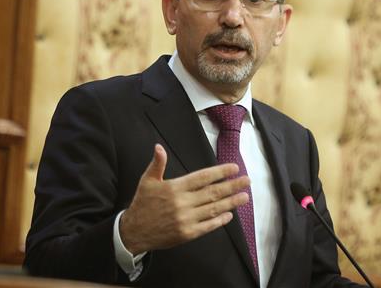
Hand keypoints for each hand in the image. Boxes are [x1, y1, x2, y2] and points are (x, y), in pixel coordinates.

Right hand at [119, 144, 249, 254]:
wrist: (133, 232)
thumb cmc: (142, 204)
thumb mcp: (147, 181)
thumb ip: (157, 164)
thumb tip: (159, 147)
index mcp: (175, 188)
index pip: (203, 177)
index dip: (220, 172)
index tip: (234, 168)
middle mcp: (183, 203)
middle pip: (213, 192)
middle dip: (232, 186)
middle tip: (247, 181)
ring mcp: (186, 219)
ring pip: (214, 209)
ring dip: (231, 202)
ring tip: (244, 196)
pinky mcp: (187, 233)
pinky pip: (208, 226)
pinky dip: (219, 220)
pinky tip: (229, 215)